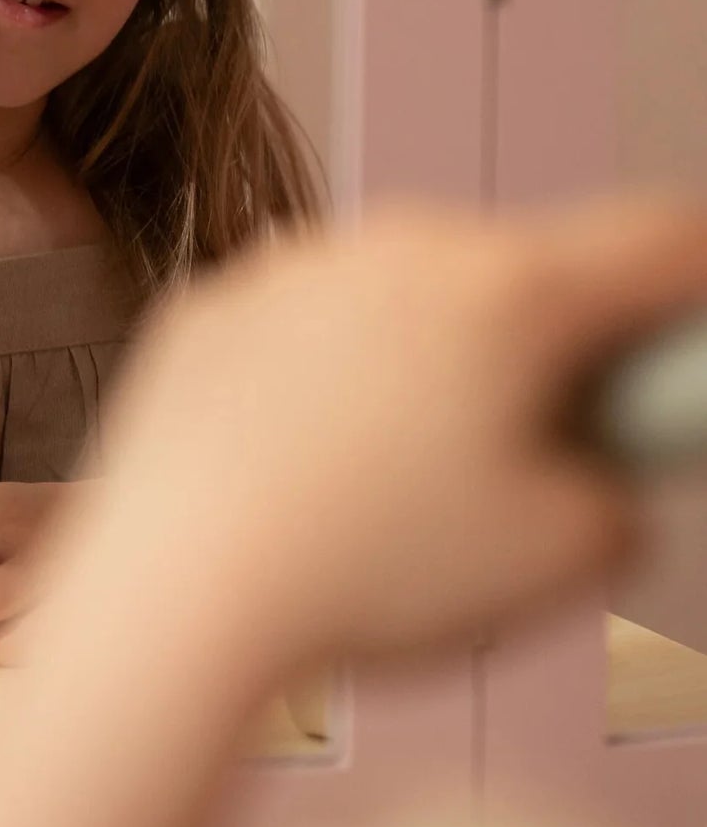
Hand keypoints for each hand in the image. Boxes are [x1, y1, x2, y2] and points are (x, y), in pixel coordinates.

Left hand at [58, 199, 706, 677]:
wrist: (172, 587)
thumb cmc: (371, 574)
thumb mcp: (565, 557)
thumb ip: (620, 488)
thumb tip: (593, 461)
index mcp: (509, 287)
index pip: (658, 238)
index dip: (689, 289)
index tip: (671, 344)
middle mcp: (398, 245)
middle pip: (516, 269)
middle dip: (539, 344)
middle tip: (516, 447)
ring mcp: (291, 266)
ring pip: (400, 293)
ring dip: (422, 356)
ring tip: (382, 476)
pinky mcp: (210, 305)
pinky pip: (302, 323)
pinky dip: (319, 372)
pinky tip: (293, 460)